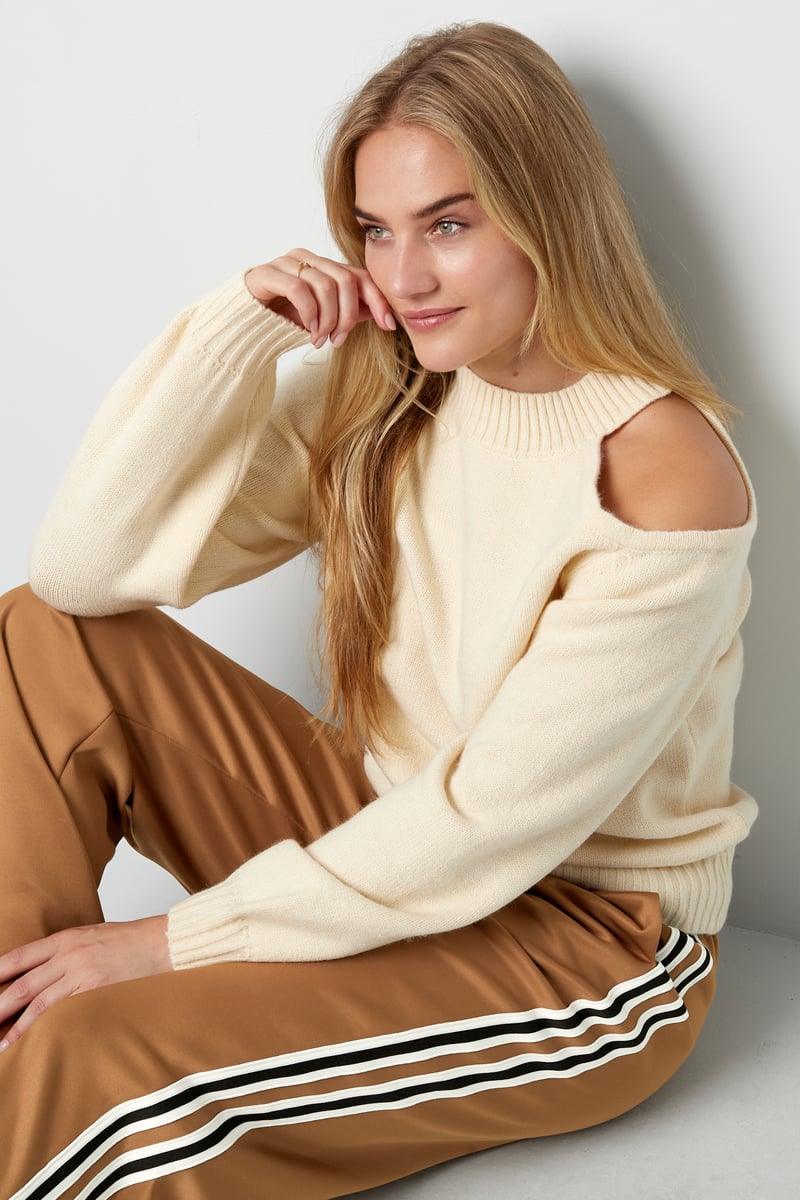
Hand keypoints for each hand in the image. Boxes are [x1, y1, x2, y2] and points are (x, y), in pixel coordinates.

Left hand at [0, 916, 171, 1050]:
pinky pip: (62, 1012)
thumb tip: (41, 972)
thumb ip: (65, 952)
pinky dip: (43, 1027)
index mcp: (65, 938)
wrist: (160, 943)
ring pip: (37, 1001)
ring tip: (0, 1043)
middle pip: (22, 983)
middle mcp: (68, 954)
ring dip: (15, 1025)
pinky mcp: (94, 991)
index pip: (19, 956)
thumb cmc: (129, 941)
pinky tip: (32, 1039)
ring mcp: (81, 973)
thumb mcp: (91, 936)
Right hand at [245, 250, 395, 348]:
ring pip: (325, 285)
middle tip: (338, 340)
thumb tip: (382, 315)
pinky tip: (307, 329)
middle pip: (346, 280)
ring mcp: (288, 263)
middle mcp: (309, 259)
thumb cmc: (286, 316)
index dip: (378, 300)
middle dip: (348, 316)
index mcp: (326, 267)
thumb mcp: (325, 317)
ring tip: (320, 338)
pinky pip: (299, 289)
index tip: (389, 326)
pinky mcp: (268, 273)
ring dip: (327, 319)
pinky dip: (309, 313)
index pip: (361, 277)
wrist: (246, 320)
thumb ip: (350, 311)